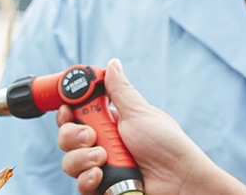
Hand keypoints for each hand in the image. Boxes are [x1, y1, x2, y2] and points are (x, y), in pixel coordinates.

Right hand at [55, 59, 245, 194]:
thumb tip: (112, 64)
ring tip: (102, 159)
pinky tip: (99, 176)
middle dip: (72, 135)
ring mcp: (101, 167)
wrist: (180, 181)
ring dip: (81, 158)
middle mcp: (102, 144)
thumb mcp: (139, 113)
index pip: (76, 114)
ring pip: (70, 162)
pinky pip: (81, 184)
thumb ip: (119, 91)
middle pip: (67, 137)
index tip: (66, 109)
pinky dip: (87, 180)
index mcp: (110, 123)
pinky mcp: (102, 187)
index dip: (67, 111)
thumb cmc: (167, 145)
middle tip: (91, 136)